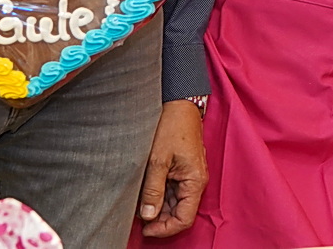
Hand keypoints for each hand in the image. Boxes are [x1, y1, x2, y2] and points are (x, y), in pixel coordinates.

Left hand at [138, 100, 207, 236]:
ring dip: (158, 206)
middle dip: (159, 218)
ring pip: (174, 202)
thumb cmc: (172, 126)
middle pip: (179, 212)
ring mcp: (189, 175)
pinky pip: (172, 189)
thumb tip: (148, 215)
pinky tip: (144, 190)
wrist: (179, 103)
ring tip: (138, 202)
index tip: (145, 229)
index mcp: (195, 181)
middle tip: (137, 216)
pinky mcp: (182, 169)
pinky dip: (159, 194)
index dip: (164, 229)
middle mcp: (195, 181)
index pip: (184, 219)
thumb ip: (153, 189)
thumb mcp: (157, 160)